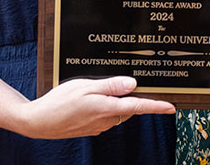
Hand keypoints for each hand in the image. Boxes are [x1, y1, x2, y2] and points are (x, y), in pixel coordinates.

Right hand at [17, 76, 175, 138]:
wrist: (38, 122)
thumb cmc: (59, 102)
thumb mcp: (85, 87)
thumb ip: (110, 85)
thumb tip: (133, 85)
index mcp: (106, 108)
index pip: (137, 107)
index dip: (156, 107)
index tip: (171, 107)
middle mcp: (105, 120)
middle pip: (127, 107)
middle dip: (130, 97)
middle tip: (127, 82)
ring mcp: (98, 126)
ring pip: (116, 111)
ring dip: (114, 101)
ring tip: (97, 88)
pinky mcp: (91, 128)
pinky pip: (105, 115)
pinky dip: (104, 106)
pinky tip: (89, 100)